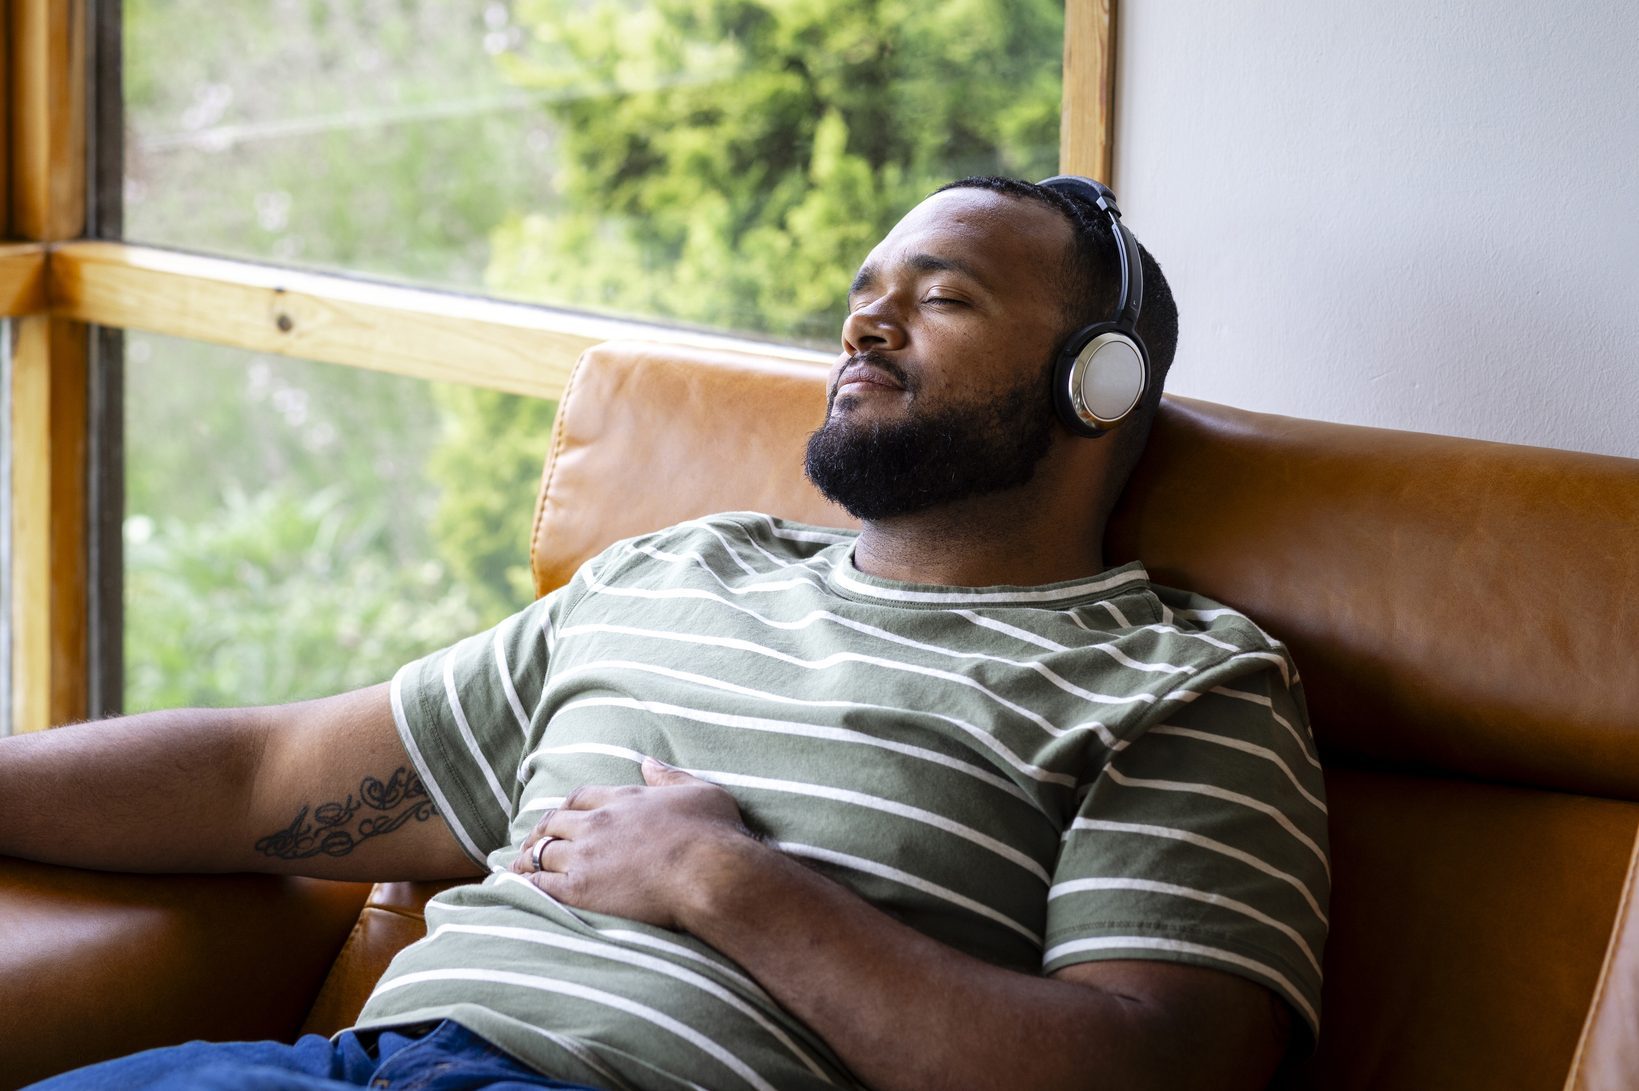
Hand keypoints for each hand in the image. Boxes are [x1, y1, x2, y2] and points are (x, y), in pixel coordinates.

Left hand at [510, 757, 761, 929]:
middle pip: (556, 822)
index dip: (568, 806)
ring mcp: (586, 856)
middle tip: (532, 841)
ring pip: (543, 852)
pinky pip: (542, 883)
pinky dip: (528, 882)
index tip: (562, 815)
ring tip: (519, 865)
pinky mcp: (581, 890)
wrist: (709, 873)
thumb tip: (649, 762)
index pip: (582, 796)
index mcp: (624, 798)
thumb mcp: (700, 791)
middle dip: (541, 831)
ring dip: (528, 857)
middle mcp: (598, 823)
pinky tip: (520, 886)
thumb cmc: (713, 834)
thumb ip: (670, 777)